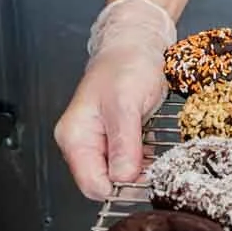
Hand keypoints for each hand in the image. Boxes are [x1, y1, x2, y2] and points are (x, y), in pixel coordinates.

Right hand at [55, 0, 177, 200]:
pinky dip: (143, 160)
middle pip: (105, 183)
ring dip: (140, 169)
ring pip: (119, 175)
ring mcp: (99, 143)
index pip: (92, 184)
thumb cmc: (127, 65)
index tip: (144, 175)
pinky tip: (153, 146)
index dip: (119, 186)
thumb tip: (122, 177)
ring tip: (154, 149)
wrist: (137, 44)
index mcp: (75, 137)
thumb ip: (123, 143)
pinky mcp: (116, 140)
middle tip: (155, 162)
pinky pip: (129, 163)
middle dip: (131, 179)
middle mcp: (83, 144)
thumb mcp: (126, 104)